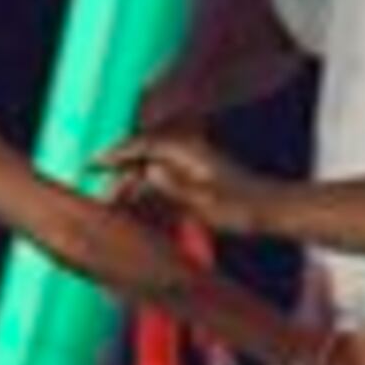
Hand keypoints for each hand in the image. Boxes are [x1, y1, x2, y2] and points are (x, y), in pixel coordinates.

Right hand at [99, 131, 272, 238]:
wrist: (274, 212)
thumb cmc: (243, 208)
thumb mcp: (206, 201)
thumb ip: (174, 186)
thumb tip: (147, 171)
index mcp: (186, 150)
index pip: (140, 146)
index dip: (112, 155)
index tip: (89, 164)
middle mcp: (185, 153)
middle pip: (140, 160)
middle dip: (117, 178)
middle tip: (98, 200)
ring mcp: (189, 167)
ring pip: (149, 176)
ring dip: (130, 192)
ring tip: (110, 211)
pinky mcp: (194, 182)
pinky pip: (162, 188)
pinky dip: (147, 201)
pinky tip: (136, 218)